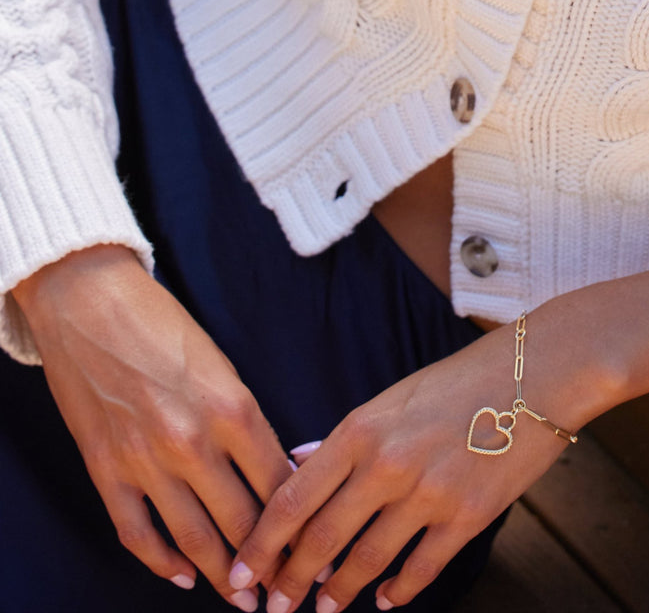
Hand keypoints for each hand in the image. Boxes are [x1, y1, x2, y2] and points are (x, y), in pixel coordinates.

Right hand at [13, 245, 290, 610]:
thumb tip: (272, 473)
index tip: (316, 549)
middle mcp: (193, 442)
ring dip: (222, 578)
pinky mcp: (105, 469)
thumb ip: (246, 424)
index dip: (301, 526)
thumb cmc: (167, 329)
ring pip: (193, 540)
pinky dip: (160, 563)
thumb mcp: (224, 369)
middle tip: (287, 588)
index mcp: (233, 410)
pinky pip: (136, 533)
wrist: (92, 304)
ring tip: (244, 601)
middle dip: (270, 563)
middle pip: (243, 522)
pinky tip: (180, 575)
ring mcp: (145, 460)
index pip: (279, 487)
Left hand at [228, 317, 599, 612]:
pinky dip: (398, 590)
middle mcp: (386, 465)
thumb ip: (345, 438)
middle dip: (292, 580)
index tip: (243, 572)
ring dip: (340, 591)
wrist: (532, 377)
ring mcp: (428, 495)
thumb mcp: (391, 399)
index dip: (263, 541)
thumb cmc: (456, 381)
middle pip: (323, 537)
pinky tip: (385, 600)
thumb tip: (302, 461)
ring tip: (324, 610)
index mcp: (359, 430)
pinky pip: (422, 567)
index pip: (295, 497)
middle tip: (275, 606)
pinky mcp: (467, 517)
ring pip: (368, 560)